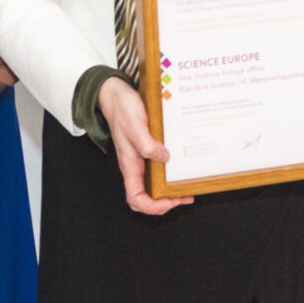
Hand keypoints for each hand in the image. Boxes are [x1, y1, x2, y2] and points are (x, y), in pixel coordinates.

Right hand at [97, 76, 190, 216]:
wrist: (116, 95)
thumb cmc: (123, 110)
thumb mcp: (136, 126)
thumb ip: (147, 145)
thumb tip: (164, 159)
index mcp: (129, 165)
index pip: (135, 198)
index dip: (152, 207)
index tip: (169, 202)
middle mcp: (135, 166)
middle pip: (145, 198)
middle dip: (164, 203)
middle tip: (183, 197)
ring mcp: (140, 159)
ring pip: (152, 186)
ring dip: (168, 191)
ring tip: (186, 189)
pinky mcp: (146, 150)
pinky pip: (157, 170)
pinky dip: (169, 175)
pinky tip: (181, 169)